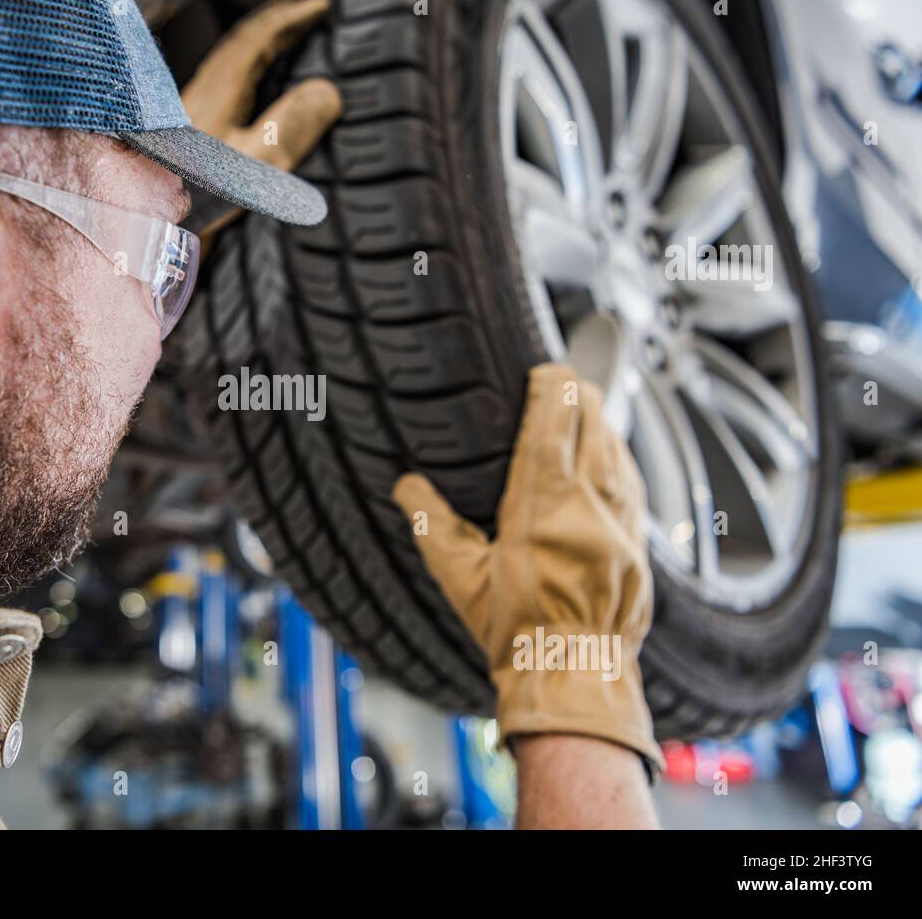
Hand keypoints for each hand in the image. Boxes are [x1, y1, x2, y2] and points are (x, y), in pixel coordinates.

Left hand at [181, 0, 341, 243]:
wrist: (145, 226)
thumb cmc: (195, 202)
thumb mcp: (254, 167)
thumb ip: (291, 127)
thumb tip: (328, 91)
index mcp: (218, 92)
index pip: (258, 39)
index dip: (292, 18)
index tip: (322, 6)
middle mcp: (200, 91)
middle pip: (240, 39)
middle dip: (276, 17)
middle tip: (308, 5)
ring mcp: (189, 107)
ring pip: (228, 55)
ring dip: (259, 37)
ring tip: (284, 30)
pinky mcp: (183, 127)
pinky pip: (221, 76)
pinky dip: (243, 61)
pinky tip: (247, 78)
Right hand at [392, 363, 662, 777]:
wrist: (573, 676)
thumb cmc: (515, 630)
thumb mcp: (461, 578)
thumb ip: (431, 525)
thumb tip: (405, 486)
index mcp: (542, 508)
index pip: (554, 424)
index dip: (553, 387)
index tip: (545, 369)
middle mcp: (590, 508)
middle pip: (595, 425)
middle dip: (581, 395)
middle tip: (562, 382)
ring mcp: (622, 525)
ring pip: (619, 450)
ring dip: (601, 424)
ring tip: (584, 409)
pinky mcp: (640, 544)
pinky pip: (634, 484)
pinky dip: (619, 459)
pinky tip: (609, 457)